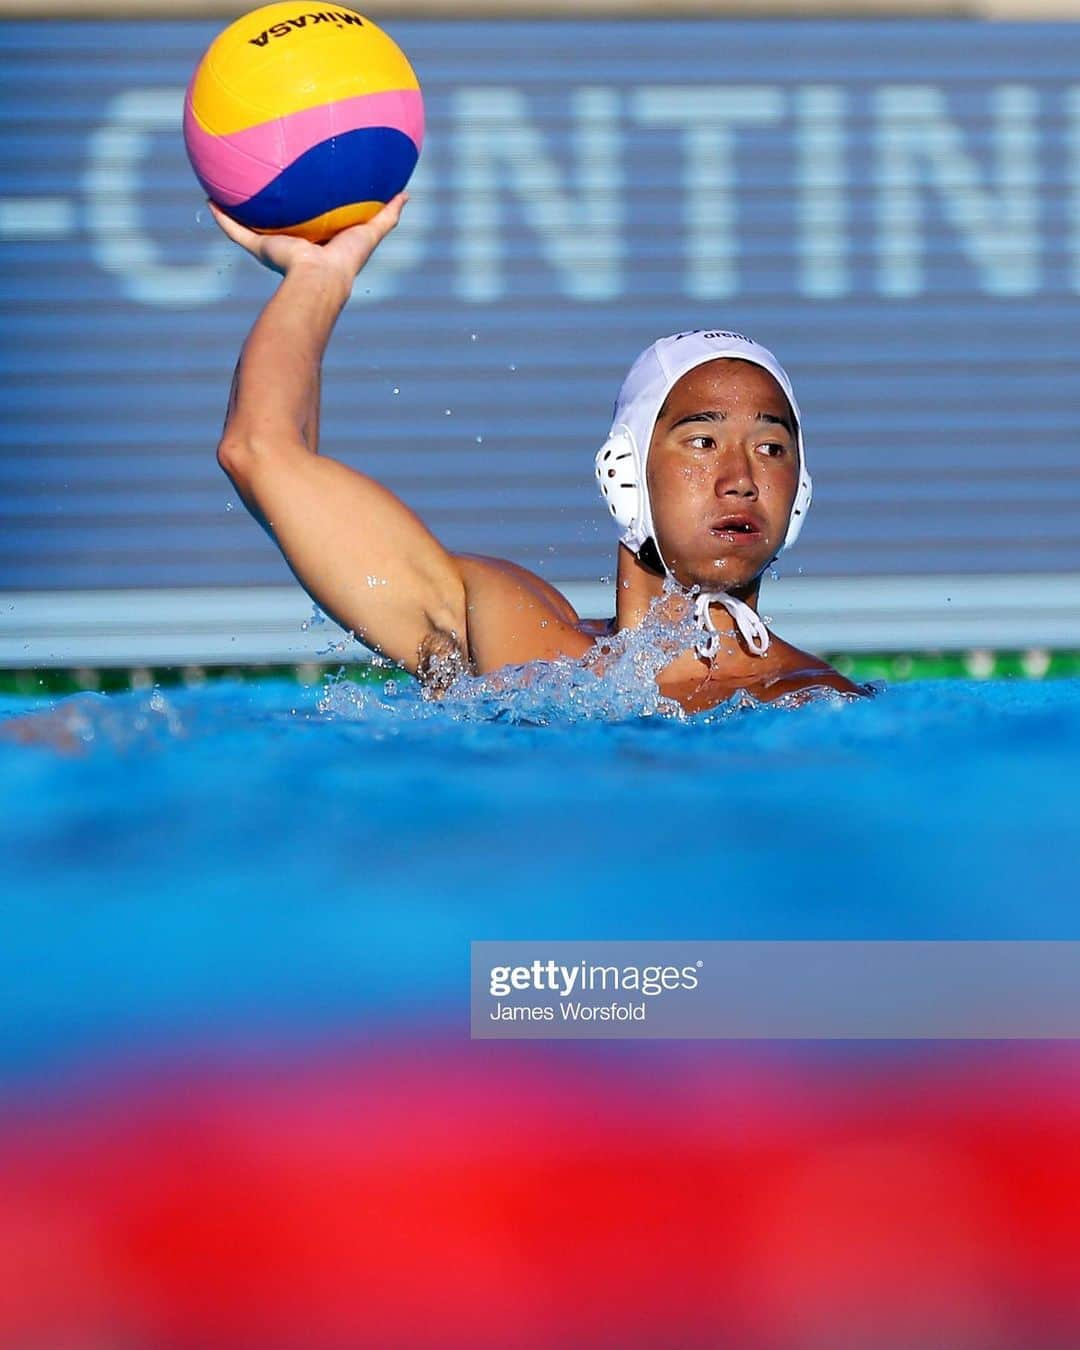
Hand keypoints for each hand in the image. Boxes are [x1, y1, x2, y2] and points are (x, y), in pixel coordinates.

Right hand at [207, 192, 408, 288]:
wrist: (319, 279)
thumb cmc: (346, 259)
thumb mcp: (371, 231)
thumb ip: (387, 215)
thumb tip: (407, 194)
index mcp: (317, 243)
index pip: (313, 220)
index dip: (310, 205)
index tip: (305, 185)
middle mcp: (293, 245)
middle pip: (280, 221)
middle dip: (273, 205)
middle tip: (265, 179)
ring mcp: (274, 247)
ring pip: (252, 225)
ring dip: (239, 209)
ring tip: (227, 184)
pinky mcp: (260, 248)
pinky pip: (235, 231)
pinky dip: (223, 218)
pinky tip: (210, 199)